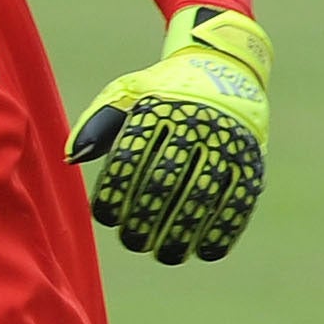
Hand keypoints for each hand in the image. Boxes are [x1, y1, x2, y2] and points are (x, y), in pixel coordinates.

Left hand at [65, 8, 269, 263]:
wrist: (226, 70)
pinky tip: (204, 251)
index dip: (115, 192)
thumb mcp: (130, 93)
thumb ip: (98, 124)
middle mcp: (195, 124)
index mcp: (159, 107)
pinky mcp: (251, 161)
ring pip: (200, 197)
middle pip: (164, 182)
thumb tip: (72, 158)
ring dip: (181, 232)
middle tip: (133, 241)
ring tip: (164, 253)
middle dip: (145, 218)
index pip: (130, 157)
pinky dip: (222, 231)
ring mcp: (227, 144)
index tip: (106, 216)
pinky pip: (237, 202)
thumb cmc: (165, 91)